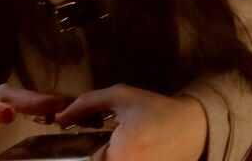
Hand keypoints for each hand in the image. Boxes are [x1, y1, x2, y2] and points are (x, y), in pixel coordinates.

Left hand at [57, 85, 206, 160]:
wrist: (191, 127)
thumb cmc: (154, 109)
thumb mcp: (120, 97)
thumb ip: (86, 104)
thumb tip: (59, 117)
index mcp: (120, 153)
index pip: (83, 159)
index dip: (77, 151)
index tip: (82, 141)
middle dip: (92, 153)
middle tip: (103, 140)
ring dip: (102, 155)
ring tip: (113, 145)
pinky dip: (116, 157)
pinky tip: (122, 150)